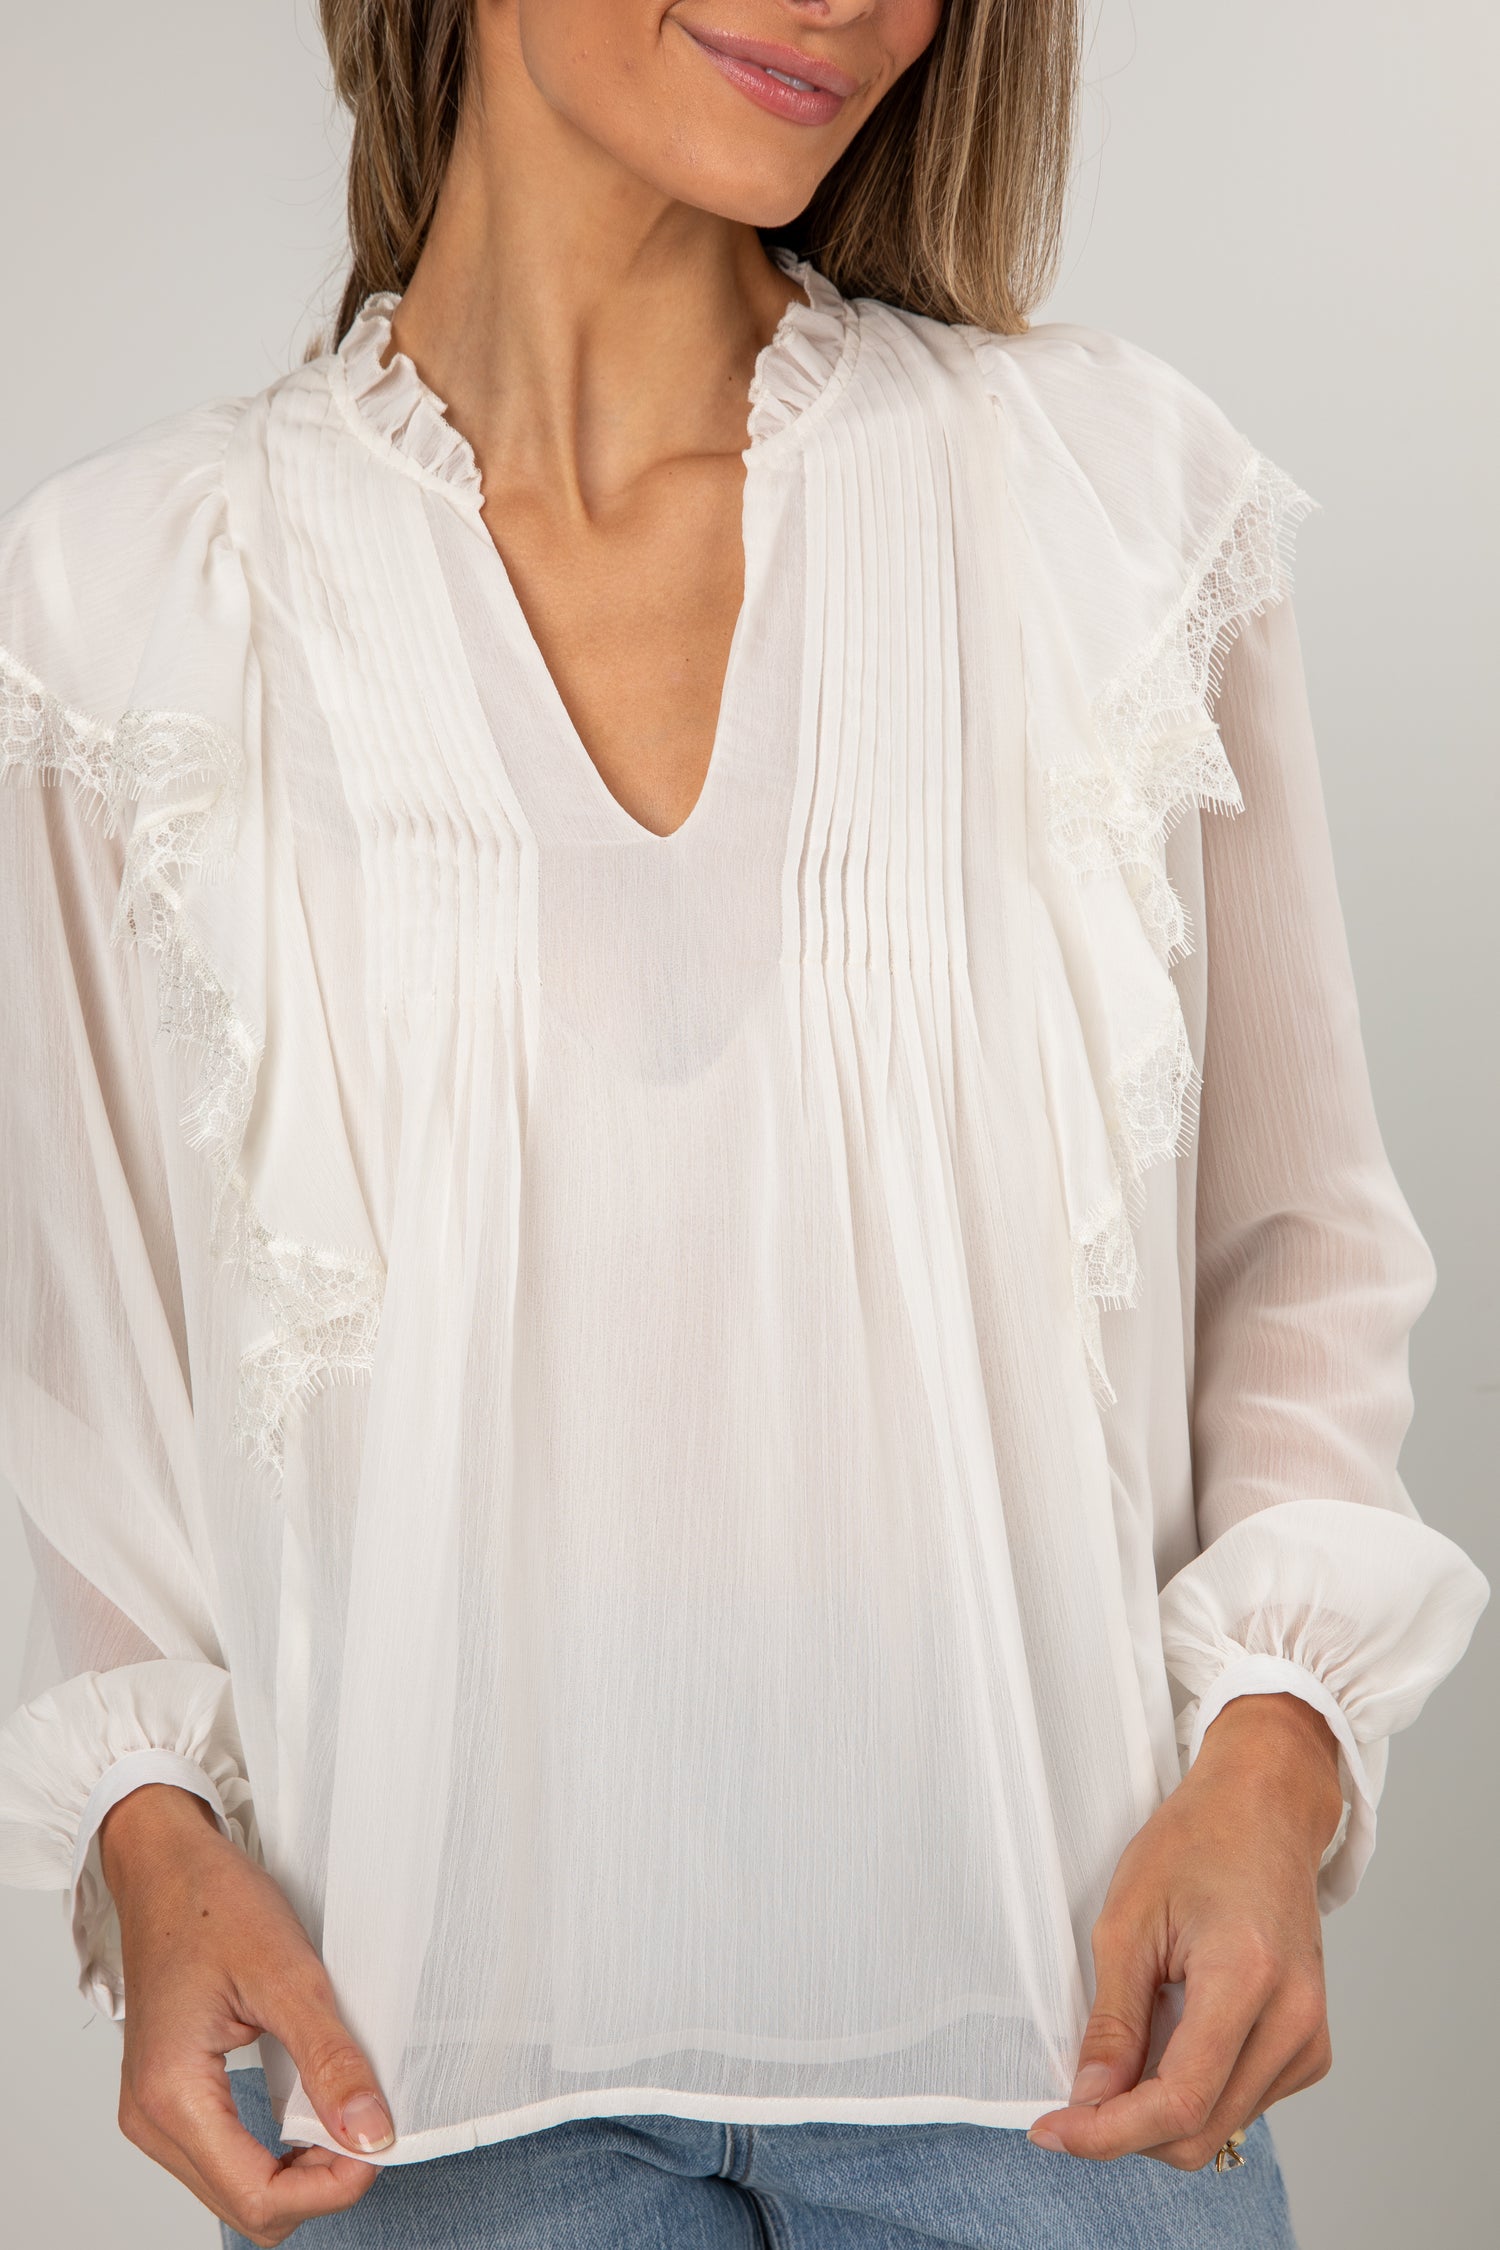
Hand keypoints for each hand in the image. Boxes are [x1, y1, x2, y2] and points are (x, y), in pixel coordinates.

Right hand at [100, 1783, 391, 2244]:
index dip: (329, 2188)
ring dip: (295, 2172)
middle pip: (245, 2209)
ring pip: (234, 2193)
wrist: (165, 1863)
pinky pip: (223, 2160)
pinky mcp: (167, 2100)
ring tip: (339, 2113)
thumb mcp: (288, 1973)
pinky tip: (307, 2110)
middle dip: (315, 2184)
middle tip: (364, 2125)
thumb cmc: (211, 1901)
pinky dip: (272, 2152)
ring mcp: (153, 2114)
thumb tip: (372, 2134)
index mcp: (171, 2094)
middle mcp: (150, 2119)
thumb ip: (331, 2061)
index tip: (377, 2143)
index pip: (256, 2199)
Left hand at [1027, 1691, 1342, 2169]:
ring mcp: (1310, 2039)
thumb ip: (1113, 2021)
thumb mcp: (1127, 1922)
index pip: (1180, 2100)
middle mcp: (1294, 2020)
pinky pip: (1241, 2103)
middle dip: (1126, 2131)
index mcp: (1247, 1978)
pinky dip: (1192, 2097)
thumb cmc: (1196, 1844)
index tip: (1052, 2130)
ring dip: (1157, 2116)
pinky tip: (1166, 2045)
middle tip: (1070, 2103)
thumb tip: (1090, 2099)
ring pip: (1220, 2126)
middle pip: (1201, 2130)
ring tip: (1121, 2055)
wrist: (1265, 1811)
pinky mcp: (1310, 2048)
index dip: (1109, 2131)